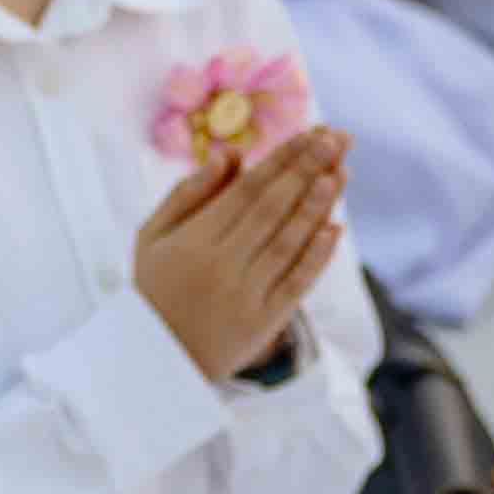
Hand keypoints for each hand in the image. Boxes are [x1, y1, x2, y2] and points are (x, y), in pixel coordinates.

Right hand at [128, 127, 349, 382]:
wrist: (154, 361)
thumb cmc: (155, 288)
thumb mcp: (152, 236)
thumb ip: (188, 193)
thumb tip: (230, 154)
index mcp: (193, 239)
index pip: (246, 189)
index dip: (281, 159)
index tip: (311, 133)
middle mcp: (221, 265)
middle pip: (272, 209)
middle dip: (307, 170)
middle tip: (338, 139)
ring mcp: (244, 295)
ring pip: (287, 243)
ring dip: (317, 206)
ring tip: (341, 172)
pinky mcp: (263, 323)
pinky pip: (294, 285)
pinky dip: (315, 257)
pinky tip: (334, 229)